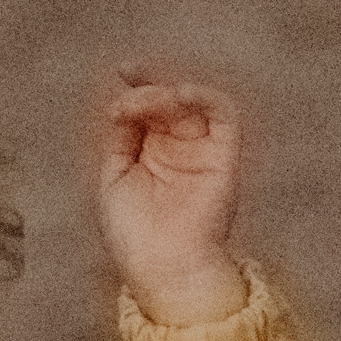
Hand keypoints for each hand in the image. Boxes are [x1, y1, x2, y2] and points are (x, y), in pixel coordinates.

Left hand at [94, 67, 248, 323]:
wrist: (162, 269)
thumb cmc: (134, 236)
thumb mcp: (114, 179)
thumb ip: (120, 139)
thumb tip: (121, 103)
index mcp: (152, 153)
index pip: (149, 109)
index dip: (138, 86)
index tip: (123, 71)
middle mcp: (180, 148)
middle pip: (168, 101)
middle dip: (148, 87)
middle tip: (129, 83)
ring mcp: (203, 152)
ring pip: (193, 103)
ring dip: (168, 93)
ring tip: (146, 100)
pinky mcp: (226, 157)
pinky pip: (224, 115)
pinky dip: (205, 97)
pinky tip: (179, 95)